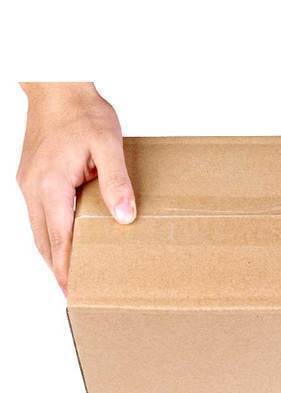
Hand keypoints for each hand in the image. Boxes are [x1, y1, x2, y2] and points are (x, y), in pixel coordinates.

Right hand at [17, 83, 135, 293]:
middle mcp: (33, 189)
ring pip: (38, 230)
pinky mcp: (32, 177)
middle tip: (73, 291)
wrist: (59, 86)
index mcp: (51, 185)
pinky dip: (50, 234)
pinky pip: (39, 214)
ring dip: (53, 253)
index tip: (74, 291)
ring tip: (69, 272)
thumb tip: (124, 217)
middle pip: (43, 241)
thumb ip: (116, 182)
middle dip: (58, 268)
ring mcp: (29, 183)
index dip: (67, 268)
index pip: (58, 239)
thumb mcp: (108, 144)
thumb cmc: (83, 112)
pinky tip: (63, 238)